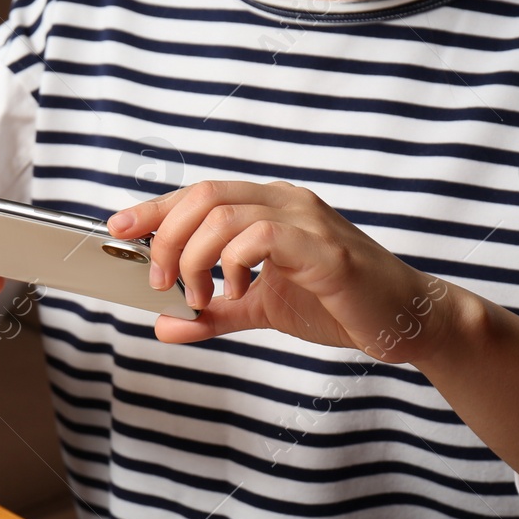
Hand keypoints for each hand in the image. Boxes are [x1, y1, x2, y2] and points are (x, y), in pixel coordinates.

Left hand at [107, 179, 462, 361]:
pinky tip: (238, 291)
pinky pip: (264, 238)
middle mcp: (285, 202)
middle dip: (166, 240)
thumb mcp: (259, 309)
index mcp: (267, 207)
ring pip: (225, 215)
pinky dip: (235, 265)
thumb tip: (162, 324)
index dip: (153, 208)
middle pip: (202, 197)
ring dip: (195, 259)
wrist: (401, 321)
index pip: (198, 194)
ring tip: (198, 295)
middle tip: (161, 283)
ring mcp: (307, 220)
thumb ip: (212, 314)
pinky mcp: (325, 249)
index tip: (117, 229)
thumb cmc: (335, 304)